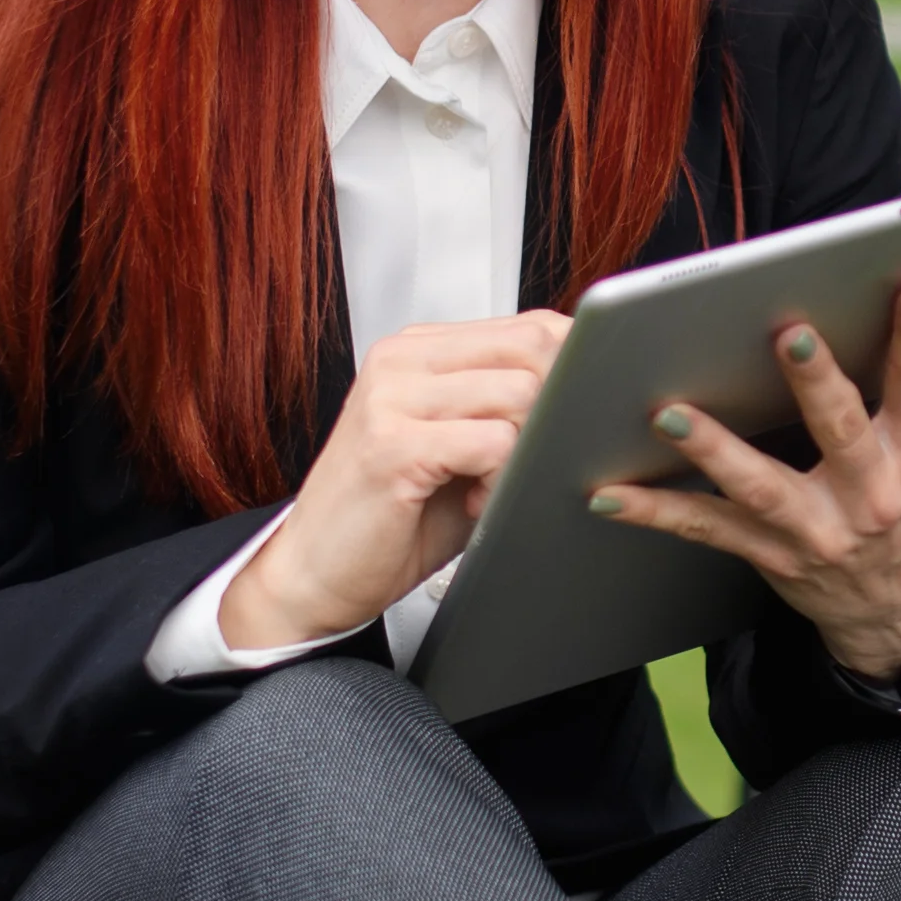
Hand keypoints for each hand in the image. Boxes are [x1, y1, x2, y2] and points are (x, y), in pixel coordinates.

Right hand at [218, 309, 572, 651]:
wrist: (312, 573)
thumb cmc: (390, 516)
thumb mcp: (458, 447)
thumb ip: (506, 411)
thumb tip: (588, 395)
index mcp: (419, 349)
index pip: (529, 326)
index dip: (573, 371)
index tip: (574, 419)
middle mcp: (401, 360)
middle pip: (534, 349)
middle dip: (555, 411)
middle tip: (530, 461)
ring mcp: (391, 397)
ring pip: (520, 394)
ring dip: (524, 451)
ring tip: (489, 487)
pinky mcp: (392, 444)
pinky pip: (493, 442)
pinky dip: (499, 481)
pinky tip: (472, 504)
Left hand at [596, 276, 900, 680]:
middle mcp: (872, 492)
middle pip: (843, 427)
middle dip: (814, 380)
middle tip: (782, 330)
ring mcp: (816, 528)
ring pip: (759, 484)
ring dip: (712, 447)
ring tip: (666, 408)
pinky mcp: (768, 553)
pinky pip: (704, 530)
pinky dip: (654, 510)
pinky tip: (603, 487)